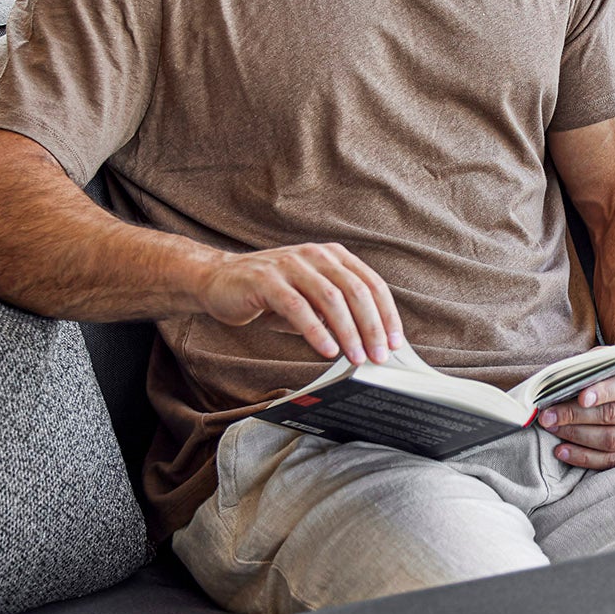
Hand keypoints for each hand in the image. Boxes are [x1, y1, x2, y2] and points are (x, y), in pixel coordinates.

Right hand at [203, 243, 402, 364]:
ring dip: (348, 332)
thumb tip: (369, 343)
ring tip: (356, 358)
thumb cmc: (270, 294)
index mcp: (332, 256)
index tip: (396, 343)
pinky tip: (327, 350)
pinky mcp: (266, 280)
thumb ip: (336, 314)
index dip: (387, 314)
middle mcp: (315, 255)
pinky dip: (316, 331)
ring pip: (330, 298)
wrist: (218, 281)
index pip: (371, 283)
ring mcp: (290, 265)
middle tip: (379, 356)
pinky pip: (297, 307)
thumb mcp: (310, 300)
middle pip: (355, 290)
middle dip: (372, 327)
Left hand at [538, 352, 614, 468]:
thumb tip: (563, 378)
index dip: (604, 392)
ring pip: (611, 441)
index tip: (580, 397)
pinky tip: (562, 451)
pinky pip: (611, 461)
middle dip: (576, 416)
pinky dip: (584, 457)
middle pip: (614, 416)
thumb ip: (597, 364)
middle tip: (548, 415)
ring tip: (552, 428)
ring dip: (576, 436)